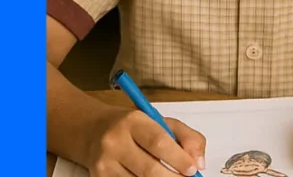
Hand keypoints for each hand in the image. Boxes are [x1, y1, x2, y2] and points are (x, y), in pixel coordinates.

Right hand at [77, 108, 204, 176]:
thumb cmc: (133, 128)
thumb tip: (199, 163)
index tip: (193, 170)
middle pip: (150, 170)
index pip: (158, 142)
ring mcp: (105, 163)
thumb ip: (187, 137)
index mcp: (133, 121)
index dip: (179, 159)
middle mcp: (115, 141)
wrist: (92, 131)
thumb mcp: (161, 122)